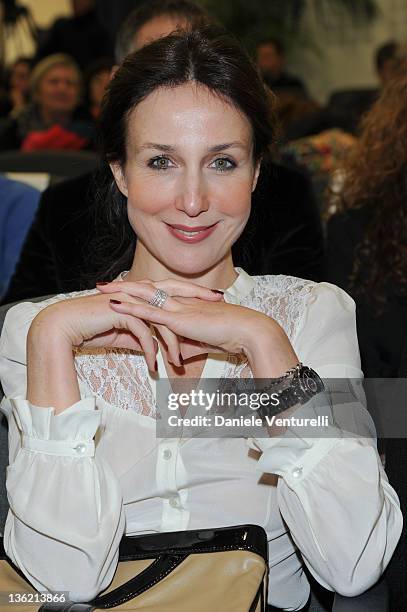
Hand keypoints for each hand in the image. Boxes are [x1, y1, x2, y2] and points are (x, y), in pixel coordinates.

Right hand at [30, 280, 222, 370]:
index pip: (175, 292)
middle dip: (197, 303)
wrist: (69, 326)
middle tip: (216, 311)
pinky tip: (154, 366)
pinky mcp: (121, 312)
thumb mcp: (126, 334)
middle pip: (175, 296)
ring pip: (160, 320)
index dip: (195, 295)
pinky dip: (150, 351)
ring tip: (178, 363)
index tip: (215, 302)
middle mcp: (139, 293)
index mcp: (143, 294)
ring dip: (170, 343)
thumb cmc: (96, 327)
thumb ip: (143, 336)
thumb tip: (155, 346)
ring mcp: (131, 301)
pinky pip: (142, 333)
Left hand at [100, 280, 297, 375]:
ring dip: (121, 292)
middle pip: (145, 289)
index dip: (137, 291)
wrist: (245, 330)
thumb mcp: (201, 343)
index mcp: (185, 303)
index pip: (156, 294)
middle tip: (102, 283)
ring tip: (101, 289)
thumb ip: (186, 348)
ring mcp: (178, 307)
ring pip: (143, 295)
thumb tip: (175, 358)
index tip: (119, 290)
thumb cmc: (229, 336)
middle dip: (123, 286)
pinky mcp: (179, 318)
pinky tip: (115, 304)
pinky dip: (130, 307)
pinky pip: (150, 311)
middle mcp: (180, 300)